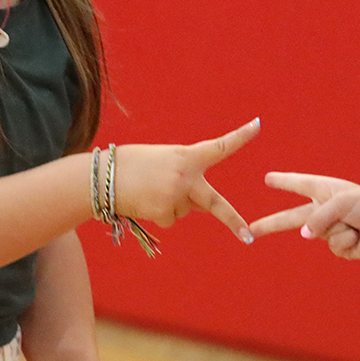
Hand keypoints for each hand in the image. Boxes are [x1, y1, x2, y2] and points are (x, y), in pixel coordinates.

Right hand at [112, 118, 260, 242]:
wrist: (102, 177)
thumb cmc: (130, 164)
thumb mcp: (162, 159)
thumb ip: (184, 173)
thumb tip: (197, 204)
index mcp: (187, 156)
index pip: (218, 146)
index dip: (239, 136)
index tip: (257, 125)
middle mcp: (186, 176)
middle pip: (215, 204)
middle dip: (233, 221)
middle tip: (248, 235)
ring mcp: (176, 196)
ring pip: (184, 211)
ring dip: (171, 205)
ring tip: (149, 191)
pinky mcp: (164, 213)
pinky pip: (169, 220)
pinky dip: (159, 214)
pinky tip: (144, 202)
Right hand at [248, 172, 359, 260]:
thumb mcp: (341, 202)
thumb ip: (318, 217)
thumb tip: (305, 236)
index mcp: (326, 190)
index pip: (299, 184)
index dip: (284, 181)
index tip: (268, 179)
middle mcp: (326, 209)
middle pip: (291, 218)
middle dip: (271, 224)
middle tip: (251, 229)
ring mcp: (332, 229)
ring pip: (318, 234)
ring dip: (336, 230)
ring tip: (356, 225)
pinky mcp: (340, 247)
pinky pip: (332, 246)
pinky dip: (346, 241)